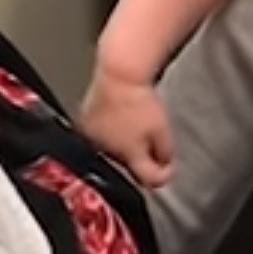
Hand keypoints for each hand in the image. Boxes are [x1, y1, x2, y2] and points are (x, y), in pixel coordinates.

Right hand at [79, 72, 174, 187]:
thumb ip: (165, 153)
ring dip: (122, 144)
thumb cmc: (139, 98)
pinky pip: (98, 137)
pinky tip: (118, 117)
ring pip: (112, 151)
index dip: (162, 175)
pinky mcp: (83, 124)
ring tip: (132, 122)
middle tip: (149, 136)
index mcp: (129, 154)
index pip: (148, 180)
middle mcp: (107, 150)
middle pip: (128, 164)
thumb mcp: (163, 128)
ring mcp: (93, 138)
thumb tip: (164, 166)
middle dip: (139, 155)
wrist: (118, 73)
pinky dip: (108, 132)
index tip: (168, 167)